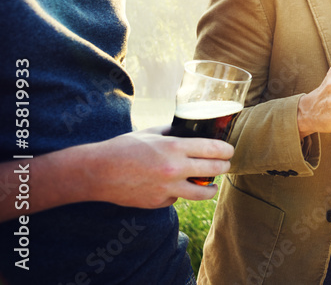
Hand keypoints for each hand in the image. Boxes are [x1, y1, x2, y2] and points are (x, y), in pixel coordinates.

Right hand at [82, 126, 235, 206]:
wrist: (97, 173)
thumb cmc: (123, 148)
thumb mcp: (150, 132)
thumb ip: (172, 132)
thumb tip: (189, 130)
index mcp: (174, 148)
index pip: (212, 149)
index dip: (226, 150)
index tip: (230, 150)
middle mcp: (174, 169)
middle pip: (213, 170)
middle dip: (224, 166)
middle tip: (226, 165)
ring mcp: (167, 188)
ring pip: (202, 193)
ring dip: (212, 189)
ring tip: (213, 186)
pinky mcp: (159, 202)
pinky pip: (177, 198)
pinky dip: (179, 193)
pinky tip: (173, 187)